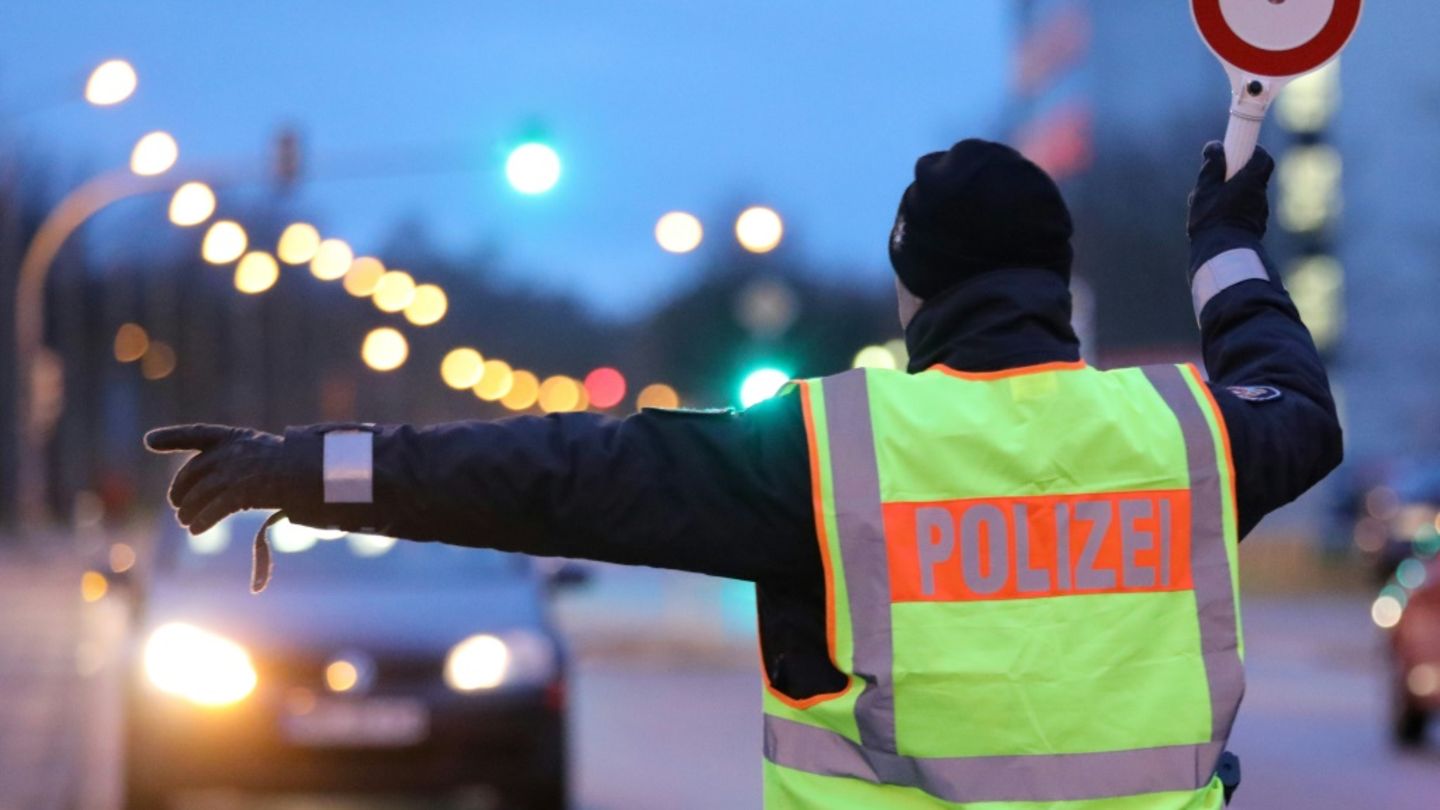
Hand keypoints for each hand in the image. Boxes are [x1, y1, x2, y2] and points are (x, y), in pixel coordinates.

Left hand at [145, 424, 296, 534]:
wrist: (314, 474)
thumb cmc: (293, 466)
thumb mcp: (259, 453)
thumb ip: (232, 461)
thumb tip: (205, 483)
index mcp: (235, 437)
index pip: (197, 434)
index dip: (172, 437)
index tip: (149, 440)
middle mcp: (231, 451)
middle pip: (193, 472)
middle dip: (181, 490)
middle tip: (177, 504)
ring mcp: (236, 471)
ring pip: (199, 494)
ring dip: (189, 511)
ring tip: (185, 522)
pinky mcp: (242, 491)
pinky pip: (214, 510)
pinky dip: (202, 521)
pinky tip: (196, 530)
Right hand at [1187, 142, 1274, 240]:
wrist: (1222, 254)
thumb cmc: (1212, 219)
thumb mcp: (1205, 188)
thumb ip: (1212, 165)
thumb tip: (1215, 146)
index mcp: (1251, 181)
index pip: (1262, 158)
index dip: (1253, 152)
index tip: (1240, 150)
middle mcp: (1260, 195)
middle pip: (1254, 177)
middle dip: (1238, 174)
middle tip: (1219, 178)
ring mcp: (1260, 213)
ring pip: (1247, 196)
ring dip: (1233, 195)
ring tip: (1210, 206)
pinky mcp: (1255, 228)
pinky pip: (1246, 213)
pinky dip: (1234, 211)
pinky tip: (1216, 221)